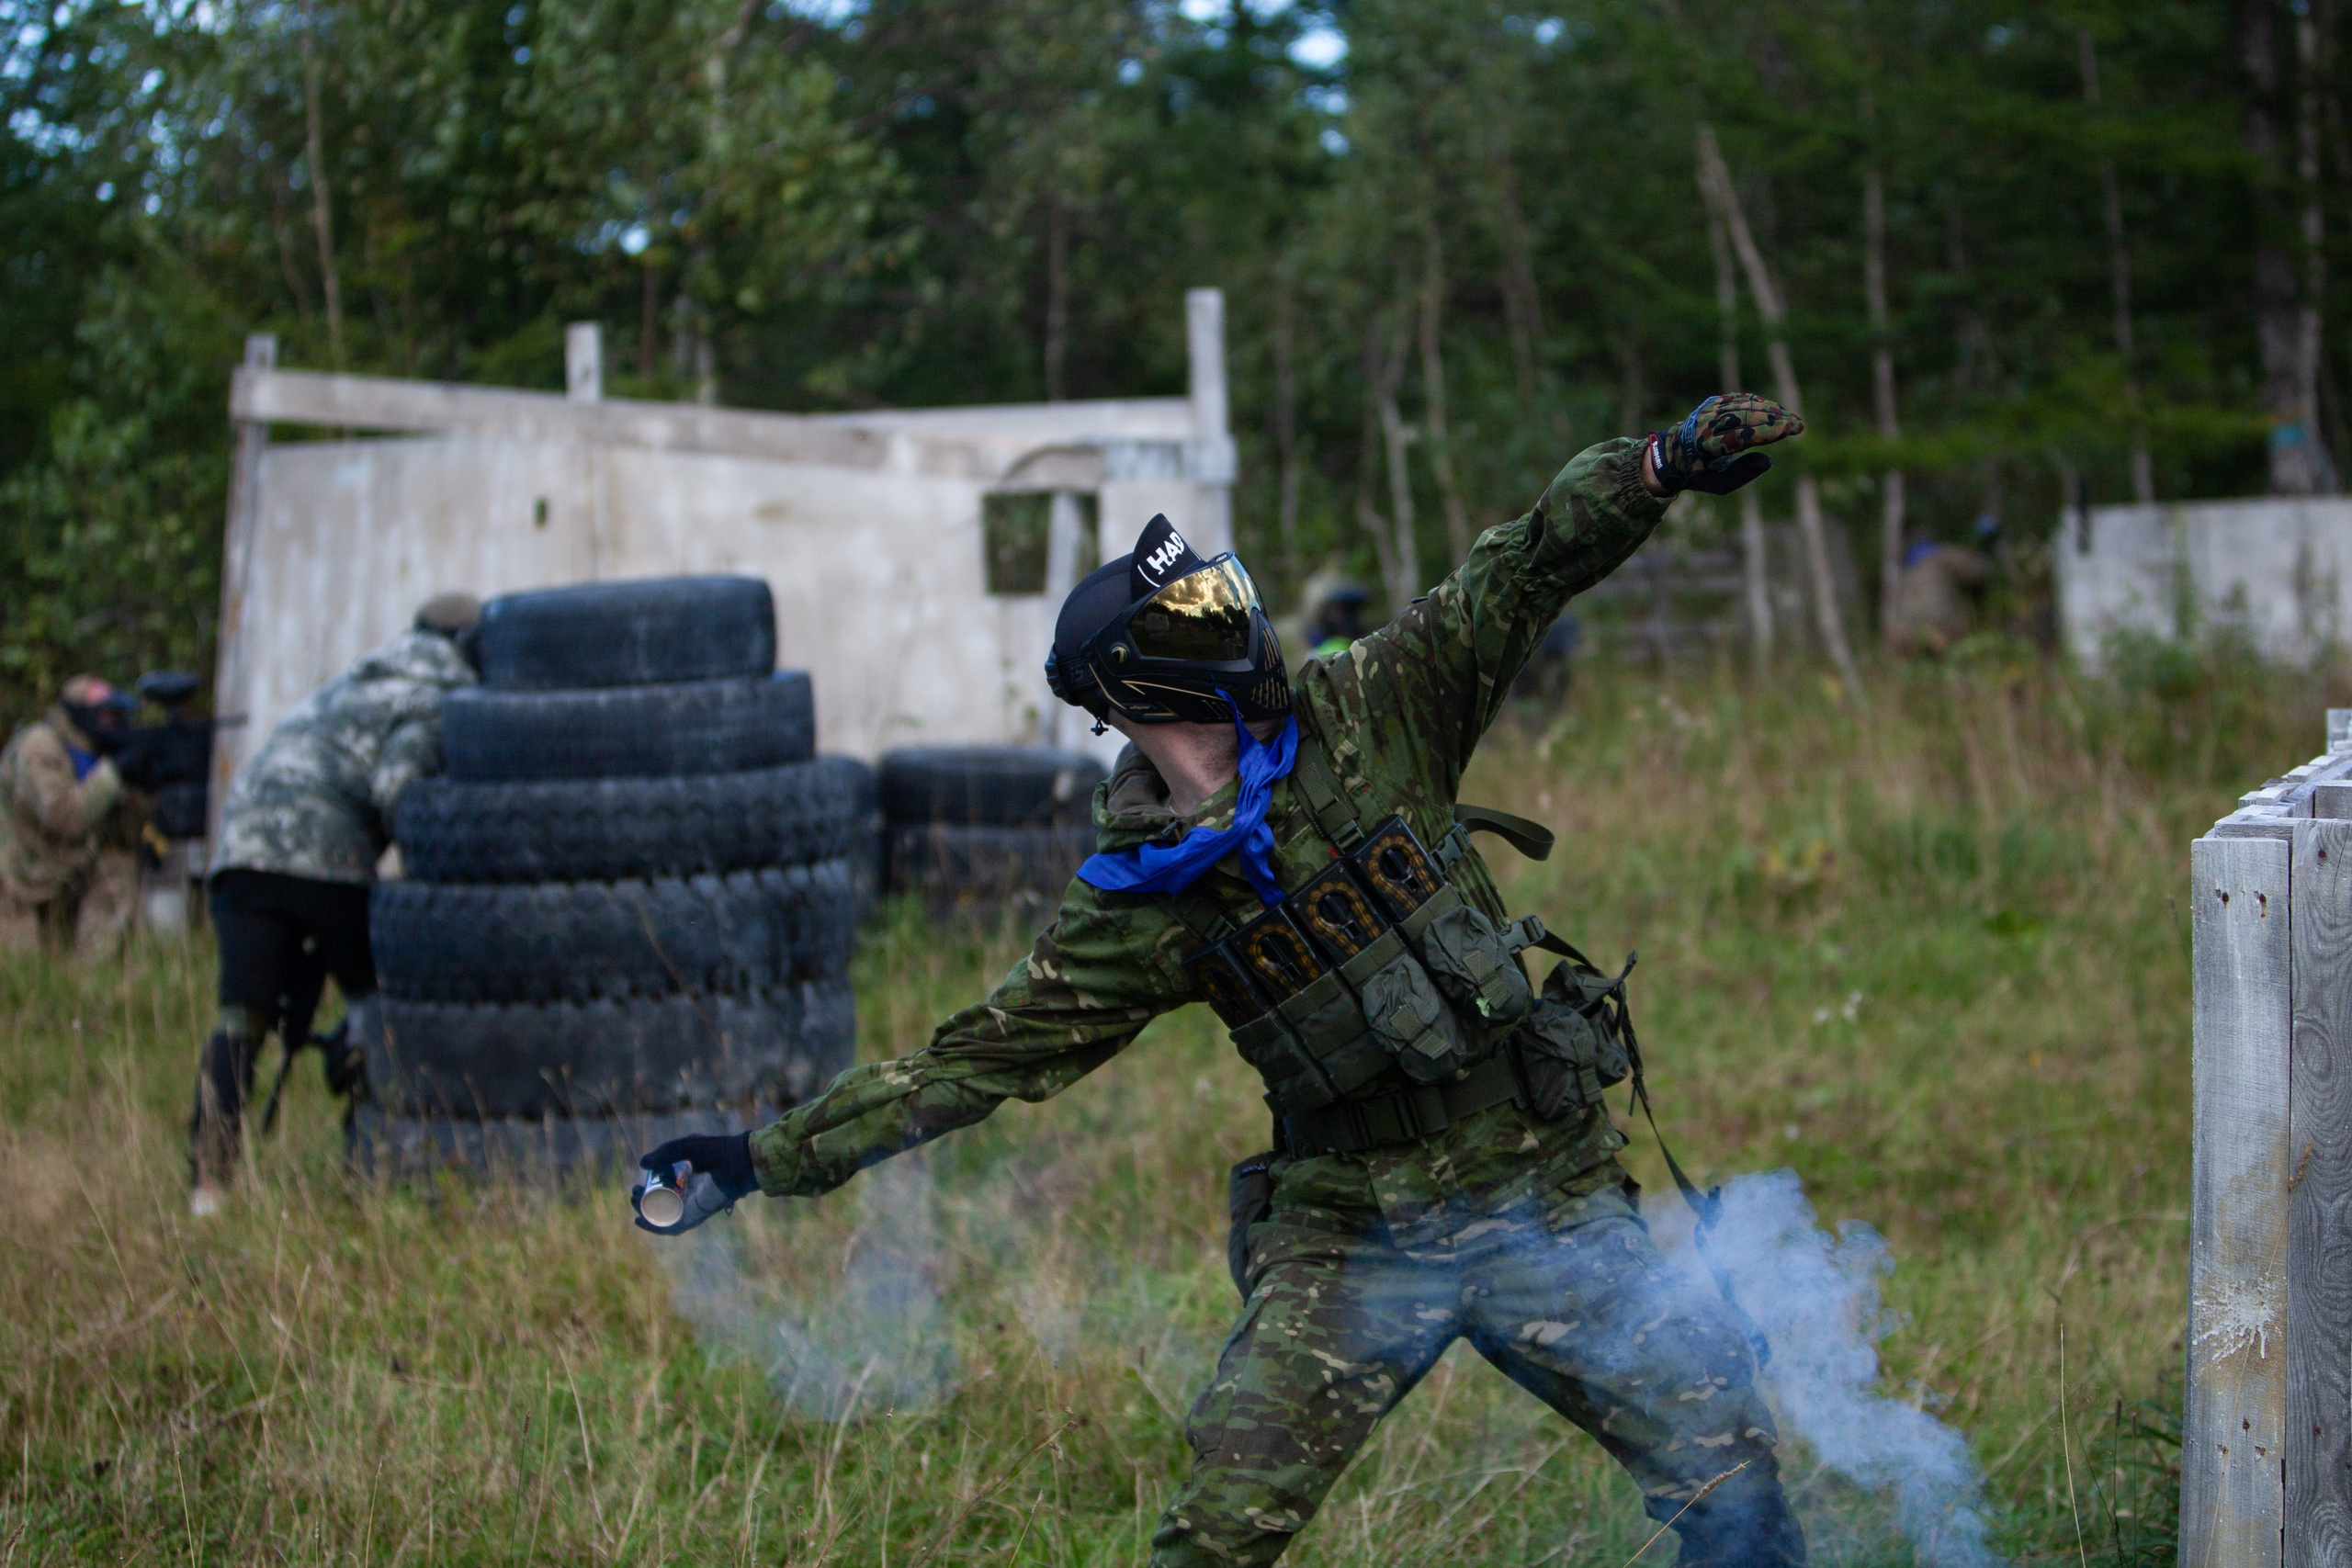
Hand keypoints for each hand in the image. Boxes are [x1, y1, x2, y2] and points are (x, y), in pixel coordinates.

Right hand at [632, 1132, 757, 1234]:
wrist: (736, 1160)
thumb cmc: (716, 1150)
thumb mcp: (684, 1148)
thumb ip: (664, 1153)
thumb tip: (642, 1164)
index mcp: (688, 1181)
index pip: (663, 1192)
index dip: (647, 1192)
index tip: (637, 1186)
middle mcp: (689, 1196)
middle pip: (660, 1206)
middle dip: (642, 1203)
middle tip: (634, 1194)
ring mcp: (692, 1208)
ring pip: (663, 1218)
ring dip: (645, 1214)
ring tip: (635, 1203)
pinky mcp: (695, 1217)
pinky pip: (672, 1227)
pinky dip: (655, 1227)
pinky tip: (640, 1220)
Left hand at [1647, 393, 1803, 495]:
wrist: (1673, 454)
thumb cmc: (1701, 473)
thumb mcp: (1719, 484)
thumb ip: (1743, 474)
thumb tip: (1768, 461)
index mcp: (1705, 449)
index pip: (1740, 437)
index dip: (1765, 432)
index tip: (1788, 430)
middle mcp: (1706, 426)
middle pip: (1745, 418)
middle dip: (1774, 419)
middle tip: (1798, 425)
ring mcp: (1708, 411)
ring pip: (1744, 405)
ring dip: (1771, 410)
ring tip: (1791, 419)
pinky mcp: (1713, 402)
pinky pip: (1740, 399)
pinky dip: (1759, 403)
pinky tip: (1775, 410)